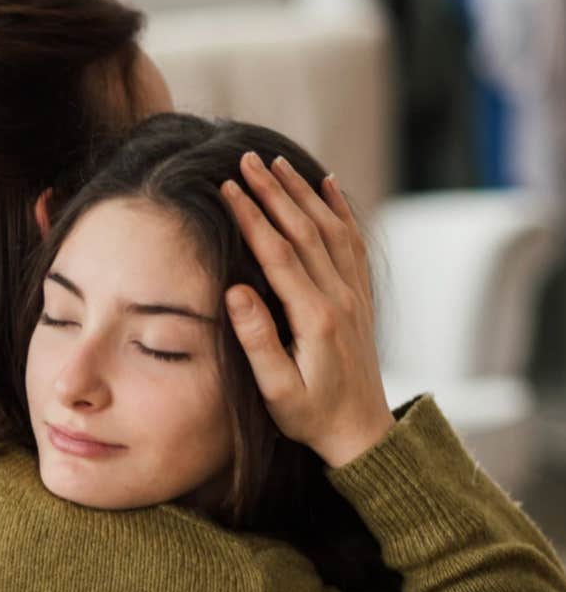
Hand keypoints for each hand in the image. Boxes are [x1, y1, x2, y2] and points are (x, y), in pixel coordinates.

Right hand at [220, 152, 395, 467]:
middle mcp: (340, 297)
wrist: (362, 432)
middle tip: (246, 159)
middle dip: (274, 191)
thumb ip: (258, 341)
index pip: (279, 254)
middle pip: (305, 230)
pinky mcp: (360, 297)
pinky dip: (340, 209)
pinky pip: (353, 242)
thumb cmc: (312, 416)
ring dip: (303, 192)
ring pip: (330, 229)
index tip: (229, 188)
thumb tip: (235, 291)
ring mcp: (354, 294)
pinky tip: (327, 185)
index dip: (252, 218)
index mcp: (315, 318)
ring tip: (277, 162)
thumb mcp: (277, 391)